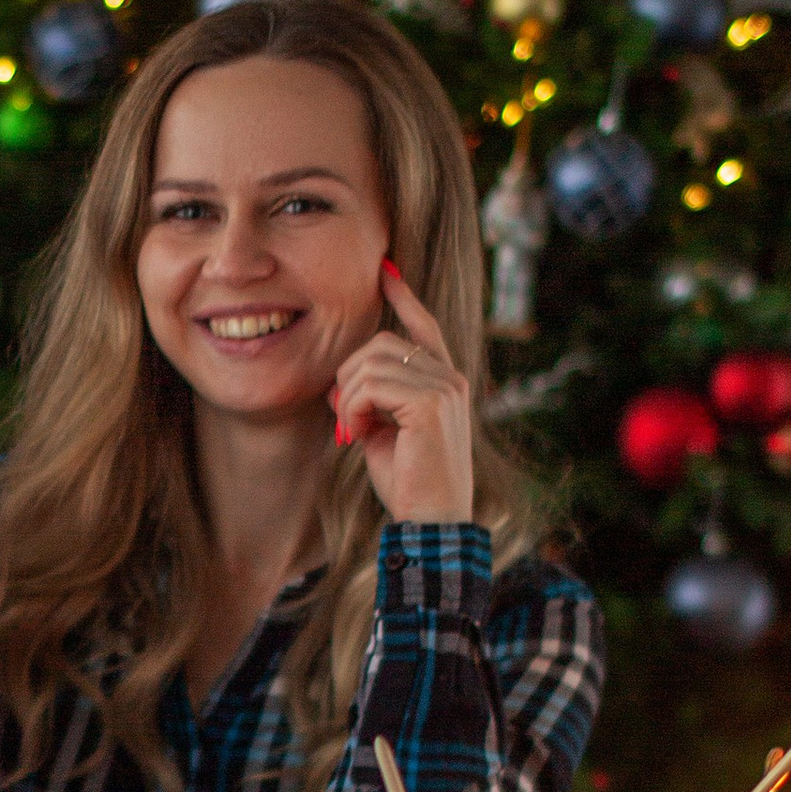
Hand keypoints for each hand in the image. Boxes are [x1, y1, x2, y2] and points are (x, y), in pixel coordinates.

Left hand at [328, 259, 474, 526]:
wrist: (430, 521)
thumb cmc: (407, 483)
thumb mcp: (382, 432)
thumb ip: (370, 400)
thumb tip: (341, 383)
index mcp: (443, 382)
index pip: (424, 326)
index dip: (403, 297)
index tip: (386, 271)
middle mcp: (449, 378)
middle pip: (382, 343)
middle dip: (349, 375)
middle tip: (345, 420)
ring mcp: (444, 387)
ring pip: (372, 362)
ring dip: (349, 396)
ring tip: (352, 432)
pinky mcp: (431, 403)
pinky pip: (371, 384)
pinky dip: (353, 408)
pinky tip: (356, 436)